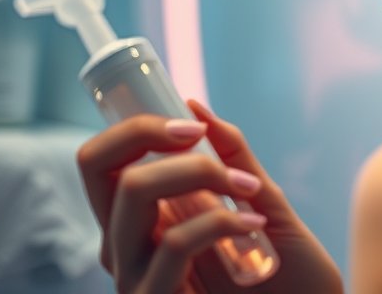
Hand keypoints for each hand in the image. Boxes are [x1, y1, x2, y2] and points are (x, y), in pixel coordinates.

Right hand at [77, 99, 343, 292]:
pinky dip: (220, 221)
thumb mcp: (260, 203)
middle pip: (96, 165)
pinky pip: (174, 241)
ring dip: (199, 171)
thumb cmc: (284, 273)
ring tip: (248, 191)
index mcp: (137, 221)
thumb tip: (195, 106)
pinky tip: (254, 228)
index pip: (98, 160)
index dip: (133, 128)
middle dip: (151, 134)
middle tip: (203, 139)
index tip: (191, 125)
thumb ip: (232, 158)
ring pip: (135, 191)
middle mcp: (123, 247)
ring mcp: (134, 277)